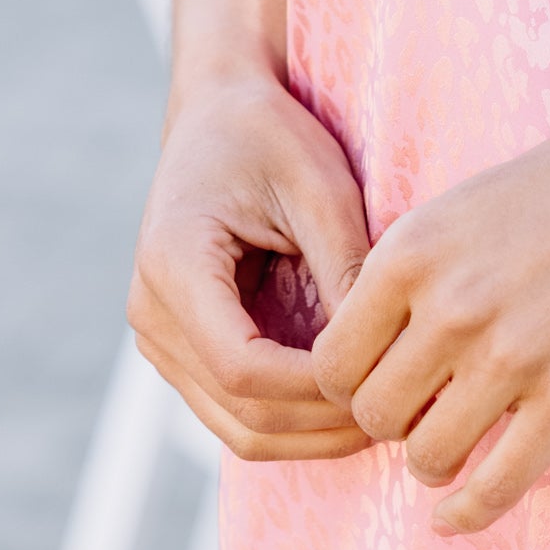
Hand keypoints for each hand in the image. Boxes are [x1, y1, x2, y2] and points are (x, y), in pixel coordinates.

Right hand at [129, 70, 373, 459]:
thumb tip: (385, 347)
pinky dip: (293, 419)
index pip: (242, 367)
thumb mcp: (319, 184)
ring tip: (382, 417)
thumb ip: (346, 264)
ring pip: (235, 426)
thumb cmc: (269, 135)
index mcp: (174, 264)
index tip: (379, 379)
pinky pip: (235, 409)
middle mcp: (151, 312)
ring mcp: (161, 338)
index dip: (314, 389)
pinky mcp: (183, 348)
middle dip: (320, 425)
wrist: (217, 114)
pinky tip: (349, 403)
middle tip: (398, 415)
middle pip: (237, 411)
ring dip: (309, 435)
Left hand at [311, 98, 549, 532]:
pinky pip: (496, 486)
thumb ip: (418, 258)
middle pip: (372, 415)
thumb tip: (367, 320)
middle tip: (426, 404)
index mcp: (416, 248)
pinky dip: (469, 510)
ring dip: (436, 457)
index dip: (350, 379)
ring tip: (459, 437)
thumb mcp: (475, 195)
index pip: (332, 360)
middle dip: (393, 419)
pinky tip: (458, 512)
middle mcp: (454, 305)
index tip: (382, 375)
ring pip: (427, 456)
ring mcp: (515, 355)